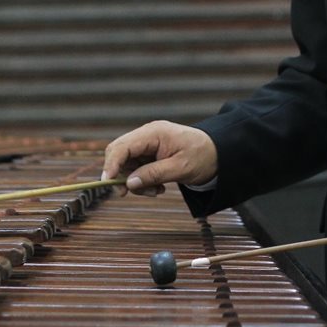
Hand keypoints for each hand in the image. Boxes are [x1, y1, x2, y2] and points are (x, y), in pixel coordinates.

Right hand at [102, 120, 217, 196]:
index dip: (111, 164)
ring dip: (135, 181)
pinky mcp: (150, 154)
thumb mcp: (180, 168)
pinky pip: (136, 168)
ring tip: (155, 191)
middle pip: (119, 153)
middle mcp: (146, 135)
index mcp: (153, 133)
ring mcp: (147, 144)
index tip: (108, 182)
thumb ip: (154, 174)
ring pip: (126, 164)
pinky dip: (142, 181)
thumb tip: (129, 183)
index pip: (122, 146)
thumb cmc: (202, 157)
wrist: (217, 155)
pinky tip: (158, 187)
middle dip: (121, 175)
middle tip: (126, 193)